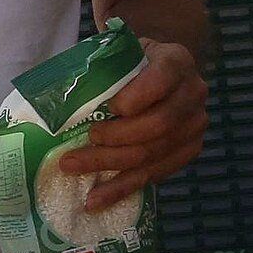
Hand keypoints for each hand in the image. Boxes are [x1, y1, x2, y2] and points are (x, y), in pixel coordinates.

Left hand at [57, 38, 208, 210]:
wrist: (161, 75)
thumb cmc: (131, 63)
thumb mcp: (120, 53)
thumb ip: (102, 66)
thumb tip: (58, 91)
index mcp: (176, 62)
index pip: (160, 80)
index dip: (132, 98)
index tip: (106, 107)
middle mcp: (193, 94)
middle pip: (157, 125)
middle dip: (114, 140)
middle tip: (81, 142)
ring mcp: (193, 127)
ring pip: (152, 155)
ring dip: (109, 166)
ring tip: (74, 169)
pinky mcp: (186, 153)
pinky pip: (153, 175)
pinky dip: (121, 189)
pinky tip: (96, 200)